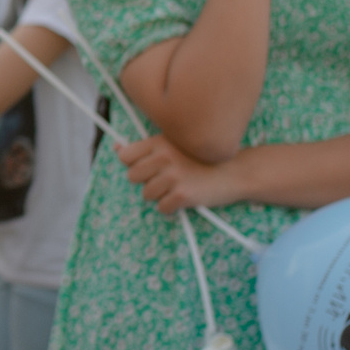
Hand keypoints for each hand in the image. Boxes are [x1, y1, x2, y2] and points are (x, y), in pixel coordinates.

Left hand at [117, 132, 236, 212]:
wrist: (234, 171)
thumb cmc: (200, 158)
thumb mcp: (173, 145)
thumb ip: (145, 148)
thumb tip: (116, 149)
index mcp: (160, 142)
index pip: (126, 156)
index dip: (134, 164)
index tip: (148, 166)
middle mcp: (164, 157)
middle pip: (133, 177)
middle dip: (147, 181)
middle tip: (166, 178)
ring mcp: (173, 176)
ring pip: (146, 194)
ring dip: (160, 195)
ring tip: (178, 186)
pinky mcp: (183, 194)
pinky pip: (162, 208)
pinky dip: (171, 207)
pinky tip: (184, 197)